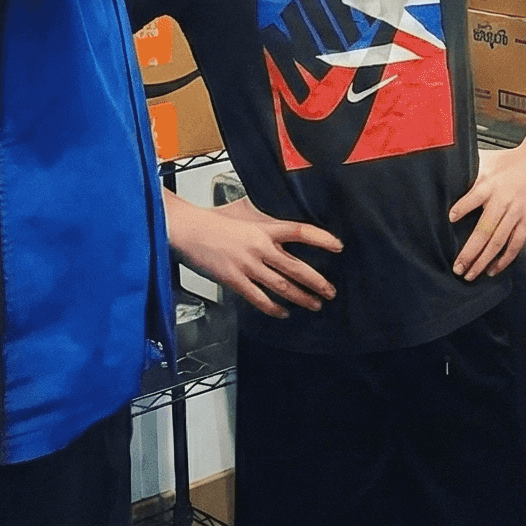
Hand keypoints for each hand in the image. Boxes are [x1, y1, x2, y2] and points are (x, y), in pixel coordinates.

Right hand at [165, 195, 341, 317]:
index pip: (300, 231)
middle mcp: (259, 247)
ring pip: (281, 285)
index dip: (322, 239)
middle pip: (296, 266)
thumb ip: (264, 220)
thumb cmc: (213, 221)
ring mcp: (247, 265)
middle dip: (317, 281)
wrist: (186, 230)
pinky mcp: (233, 279)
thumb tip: (280, 219)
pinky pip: (257, 298)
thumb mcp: (244, 213)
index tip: (338, 246)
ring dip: (300, 297)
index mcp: (263, 228)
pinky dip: (272, 307)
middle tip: (331, 291)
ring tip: (315, 304)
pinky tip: (283, 312)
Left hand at [448, 141, 525, 279]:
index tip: (451, 218)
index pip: (474, 197)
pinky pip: (516, 243)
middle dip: (469, 252)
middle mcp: (503, 201)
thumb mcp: (487, 160)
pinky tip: (494, 269)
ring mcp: (516, 213)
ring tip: (470, 274)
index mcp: (490, 185)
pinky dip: (505, 259)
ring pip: (498, 242)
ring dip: (483, 260)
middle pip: (484, 230)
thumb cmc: (511, 159)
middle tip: (457, 268)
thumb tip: (446, 173)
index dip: (462, 208)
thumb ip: (468, 169)